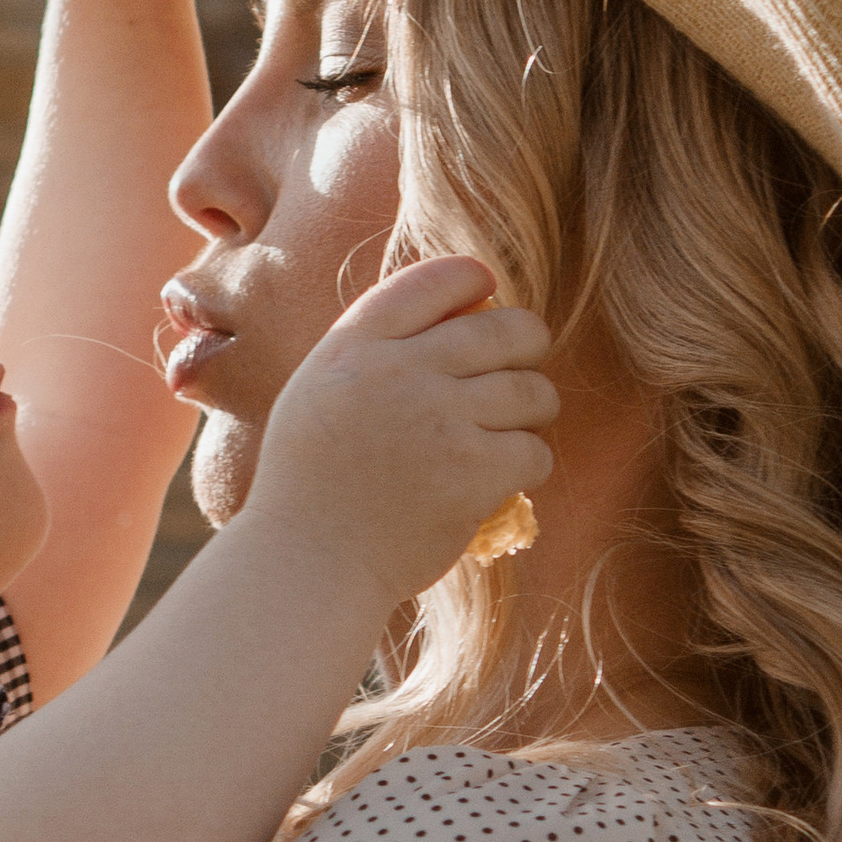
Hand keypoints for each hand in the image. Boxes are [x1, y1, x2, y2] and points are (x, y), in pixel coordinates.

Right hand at [246, 258, 555, 608]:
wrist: (307, 563)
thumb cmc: (311, 484)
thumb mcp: (317, 392)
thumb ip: (373, 350)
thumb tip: (460, 311)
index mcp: (354, 346)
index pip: (434, 280)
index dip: (472, 277)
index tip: (487, 293)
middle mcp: (398, 371)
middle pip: (504, 329)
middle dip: (527, 344)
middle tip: (525, 366)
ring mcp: (439, 420)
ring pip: (531, 391)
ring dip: (535, 409)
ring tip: (515, 430)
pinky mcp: (472, 472)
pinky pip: (534, 451)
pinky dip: (527, 465)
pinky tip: (502, 478)